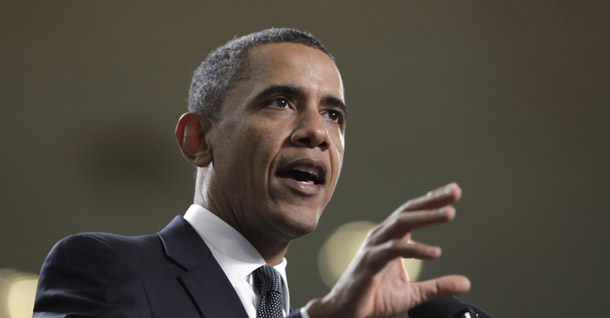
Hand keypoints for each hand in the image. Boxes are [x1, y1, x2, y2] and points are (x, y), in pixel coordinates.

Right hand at [306, 183, 470, 317]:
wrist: (346, 312)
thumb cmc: (373, 297)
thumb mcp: (413, 293)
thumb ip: (439, 286)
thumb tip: (466, 283)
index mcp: (391, 239)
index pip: (413, 214)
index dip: (432, 201)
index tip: (453, 191)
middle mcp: (382, 237)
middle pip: (408, 212)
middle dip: (432, 201)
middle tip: (455, 193)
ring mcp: (374, 247)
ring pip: (401, 224)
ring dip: (426, 217)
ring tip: (449, 213)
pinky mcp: (370, 262)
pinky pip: (393, 249)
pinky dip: (415, 249)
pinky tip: (434, 252)